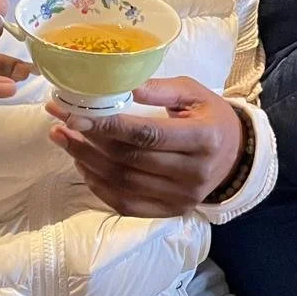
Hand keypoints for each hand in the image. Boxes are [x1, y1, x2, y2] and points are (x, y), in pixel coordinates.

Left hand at [47, 77, 244, 217]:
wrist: (235, 157)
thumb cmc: (211, 118)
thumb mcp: (194, 94)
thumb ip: (160, 88)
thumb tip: (121, 85)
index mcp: (203, 139)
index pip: (147, 134)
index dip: (108, 125)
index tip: (76, 113)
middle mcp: (193, 173)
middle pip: (129, 159)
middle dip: (88, 140)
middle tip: (61, 121)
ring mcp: (181, 197)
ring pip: (122, 182)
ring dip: (86, 161)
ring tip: (63, 138)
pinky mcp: (169, 211)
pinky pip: (125, 203)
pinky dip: (98, 185)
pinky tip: (82, 164)